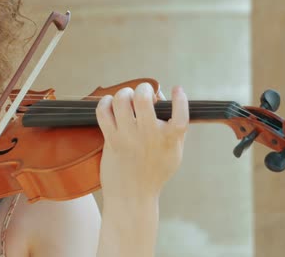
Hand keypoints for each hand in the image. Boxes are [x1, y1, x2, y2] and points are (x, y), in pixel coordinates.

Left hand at [96, 83, 188, 201]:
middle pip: (143, 99)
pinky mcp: (111, 140)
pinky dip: (104, 102)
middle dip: (143, 87)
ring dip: (124, 93)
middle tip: (143, 92)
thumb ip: (175, 130)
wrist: (132, 197)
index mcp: (169, 139)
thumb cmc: (154, 173)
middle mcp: (149, 136)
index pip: (180, 115)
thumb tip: (169, 100)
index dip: (180, 99)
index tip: (177, 89)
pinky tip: (109, 103)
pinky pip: (103, 112)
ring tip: (127, 97)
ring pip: (121, 101)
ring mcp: (128, 137)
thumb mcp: (174, 153)